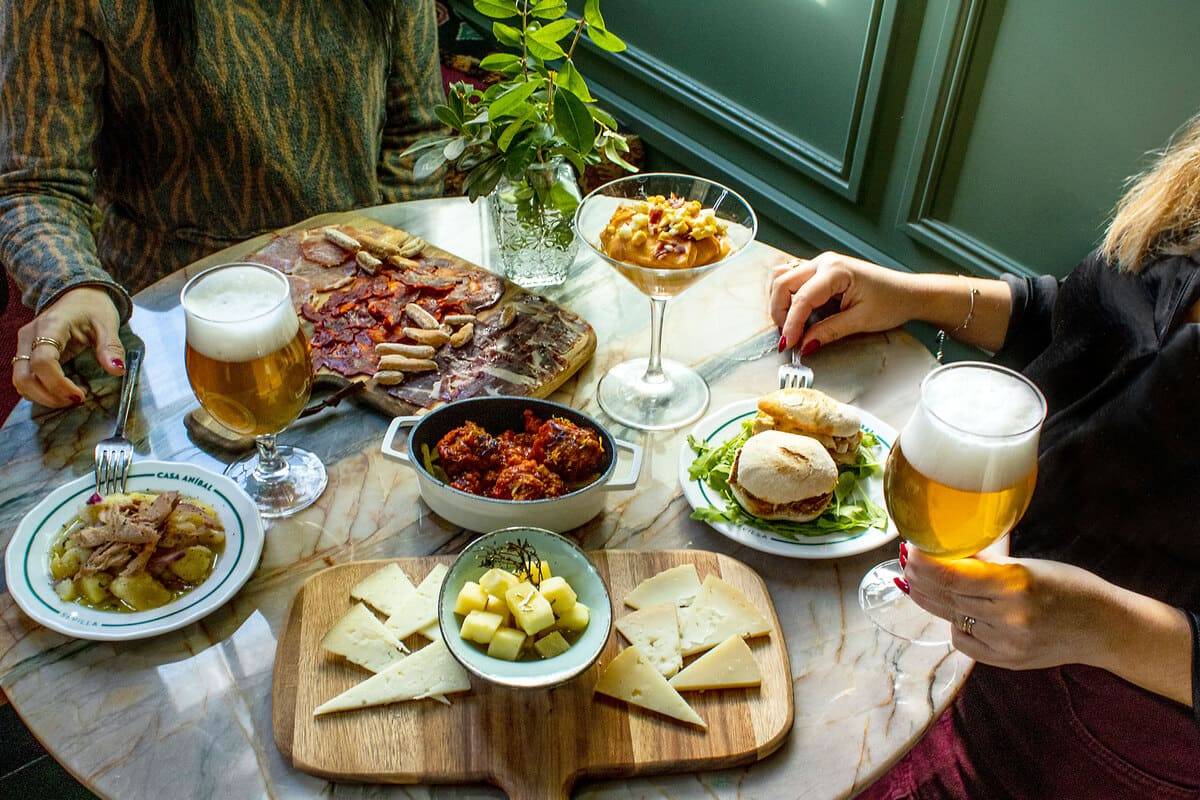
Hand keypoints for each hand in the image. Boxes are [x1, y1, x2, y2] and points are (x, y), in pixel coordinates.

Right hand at [13, 287, 125, 407]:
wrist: (77, 293)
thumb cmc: (93, 307)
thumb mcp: (107, 323)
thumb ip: (111, 347)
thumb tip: (117, 370)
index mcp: (51, 326)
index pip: (43, 362)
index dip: (58, 384)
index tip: (80, 396)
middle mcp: (30, 336)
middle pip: (24, 376)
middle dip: (48, 396)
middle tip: (76, 401)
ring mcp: (24, 345)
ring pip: (20, 380)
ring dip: (42, 397)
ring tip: (70, 399)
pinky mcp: (25, 352)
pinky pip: (24, 377)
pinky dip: (38, 391)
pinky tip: (60, 393)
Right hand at [769, 252, 922, 351]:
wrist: (909, 293)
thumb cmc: (891, 301)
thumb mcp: (861, 321)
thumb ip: (829, 331)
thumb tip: (804, 344)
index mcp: (835, 271)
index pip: (802, 298)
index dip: (792, 324)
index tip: (788, 344)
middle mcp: (824, 262)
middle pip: (783, 282)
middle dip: (779, 311)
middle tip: (787, 336)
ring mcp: (821, 264)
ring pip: (784, 277)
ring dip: (781, 301)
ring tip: (790, 324)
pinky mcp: (821, 272)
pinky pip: (794, 279)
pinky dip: (788, 296)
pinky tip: (796, 312)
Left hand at [900, 546, 1114, 669]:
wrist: (1105, 628)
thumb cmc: (1067, 586)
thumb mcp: (1026, 565)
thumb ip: (983, 563)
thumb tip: (939, 551)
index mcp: (1014, 583)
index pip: (950, 574)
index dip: (923, 562)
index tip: (910, 549)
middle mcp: (1008, 616)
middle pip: (945, 596)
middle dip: (920, 578)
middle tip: (909, 562)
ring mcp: (1007, 644)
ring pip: (949, 618)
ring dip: (935, 600)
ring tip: (929, 584)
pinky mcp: (1007, 662)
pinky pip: (963, 641)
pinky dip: (957, 625)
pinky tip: (963, 612)